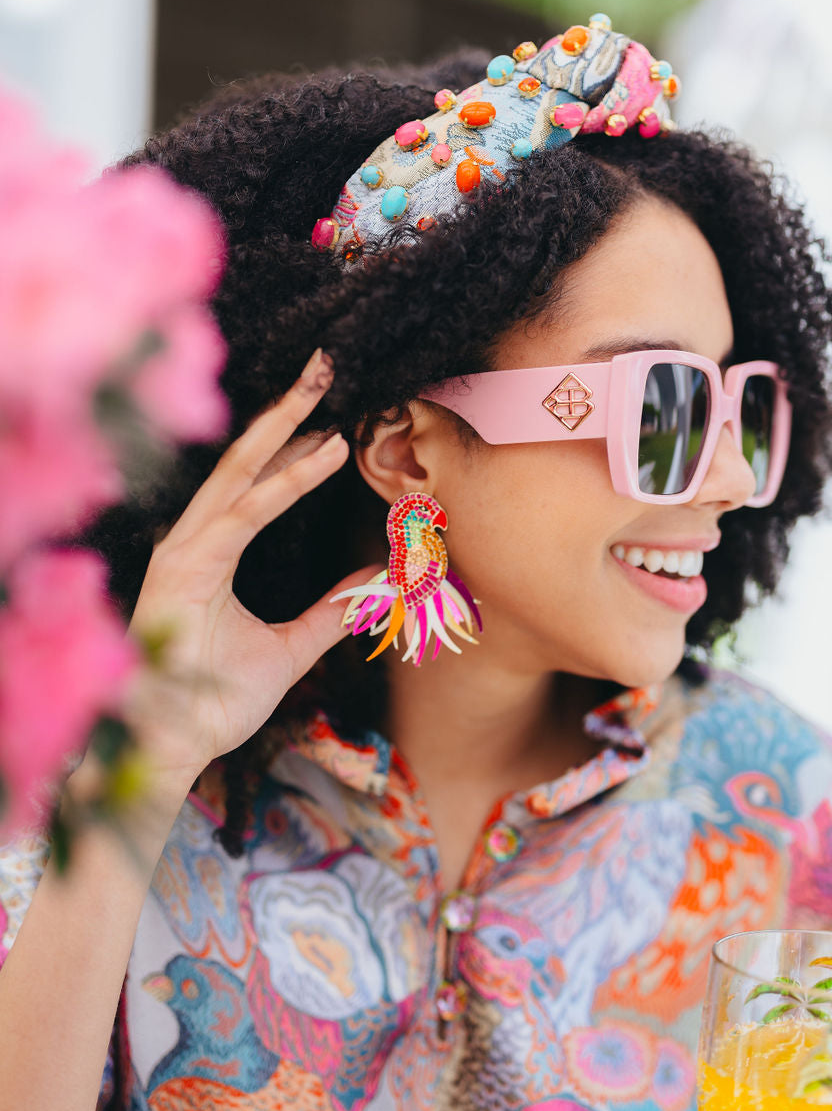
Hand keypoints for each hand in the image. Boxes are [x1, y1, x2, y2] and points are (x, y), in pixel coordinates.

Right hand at [124, 348, 375, 789]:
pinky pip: (244, 513)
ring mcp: (185, 549)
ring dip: (285, 427)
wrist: (175, 746)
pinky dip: (285, 482)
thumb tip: (377, 579)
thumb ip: (331, 612)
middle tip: (324, 364)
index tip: (333, 418)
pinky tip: (321, 454)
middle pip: (245, 459)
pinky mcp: (185, 567)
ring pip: (240, 471)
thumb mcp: (290, 649)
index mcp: (211, 550)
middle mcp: (195, 539)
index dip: (293, 447)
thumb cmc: (215, 700)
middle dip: (286, 410)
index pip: (256, 482)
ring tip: (325, 391)